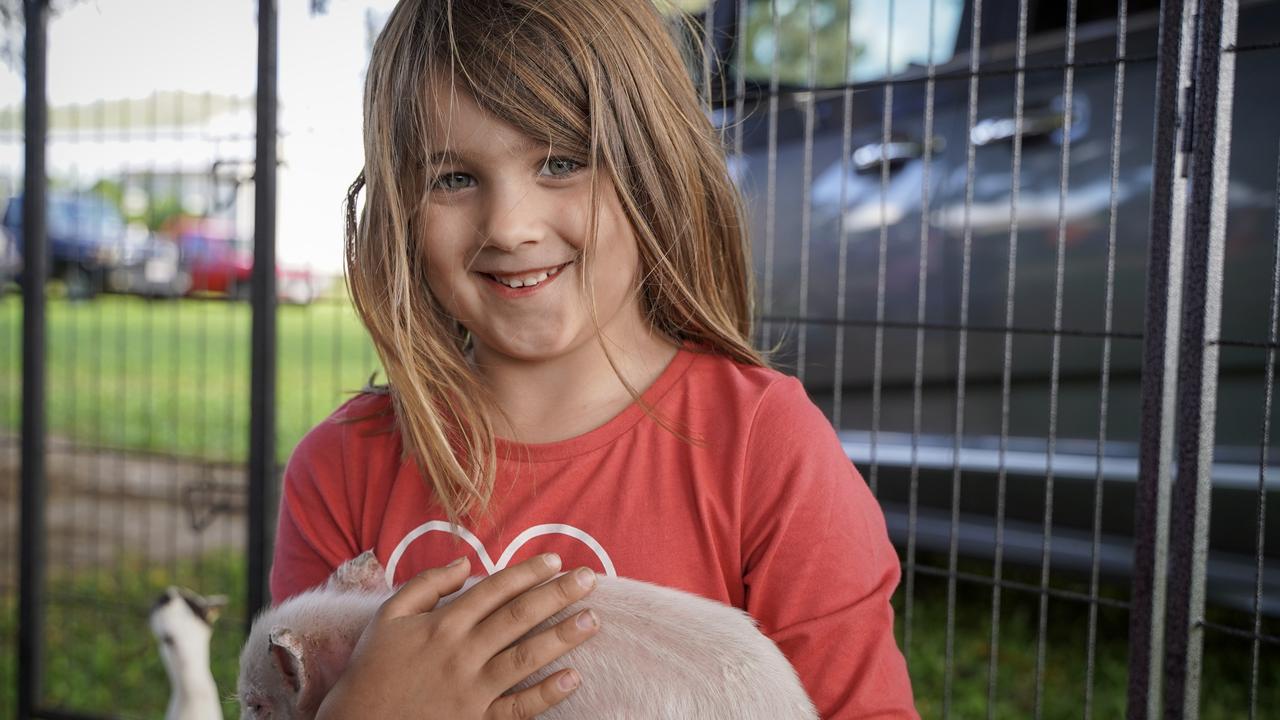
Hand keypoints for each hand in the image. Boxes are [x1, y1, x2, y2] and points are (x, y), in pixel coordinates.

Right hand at [314, 553, 599, 719]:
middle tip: (588, 578)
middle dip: (556, 594)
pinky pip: (517, 708)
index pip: (494, 590)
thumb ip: (425, 586)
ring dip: (561, 637)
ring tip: (591, 620)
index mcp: (442, 625)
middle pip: (517, 617)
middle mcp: (461, 653)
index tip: (555, 561)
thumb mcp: (388, 618)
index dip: (527, 573)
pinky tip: (572, 677)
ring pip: (524, 658)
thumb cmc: (372, 670)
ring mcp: (471, 690)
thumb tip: (464, 563)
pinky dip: (545, 694)